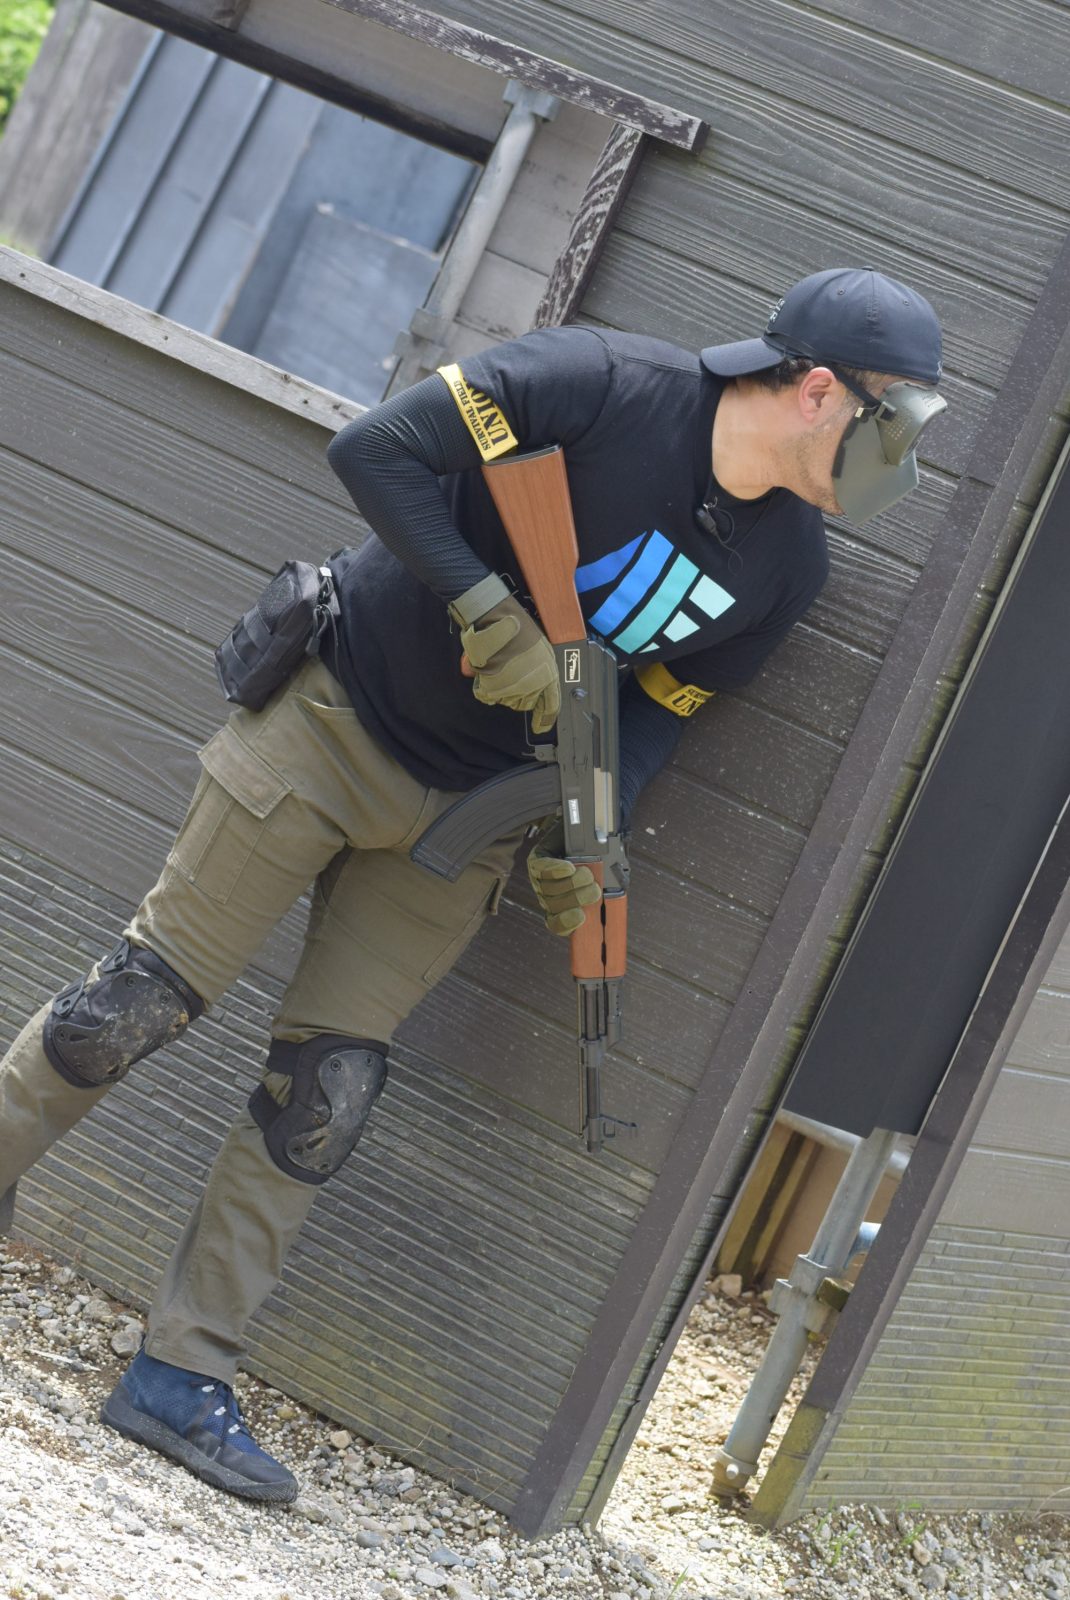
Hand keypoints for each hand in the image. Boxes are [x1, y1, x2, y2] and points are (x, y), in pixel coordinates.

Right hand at [460, 596, 559, 733]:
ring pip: (505, 700)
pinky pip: (487, 696)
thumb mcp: (533, 644)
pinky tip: (485, 670)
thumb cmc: (517, 626)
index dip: (545, 718)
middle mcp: (535, 685)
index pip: (551, 705)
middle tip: (509, 672)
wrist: (497, 619)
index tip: (541, 728)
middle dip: (516, 692)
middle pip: (524, 704)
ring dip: (500, 688)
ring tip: (498, 665)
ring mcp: (516, 689)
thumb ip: (527, 665)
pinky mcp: (497, 689)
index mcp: (549, 675)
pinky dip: (483, 686)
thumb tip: (518, 677)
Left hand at [527, 821, 601, 936]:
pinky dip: (555, 869)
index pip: (558, 925)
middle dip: (577, 899)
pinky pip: (541, 869)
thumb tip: (614, 898)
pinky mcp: (536, 861)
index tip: (581, 917)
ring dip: (571, 883)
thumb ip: (610, 891)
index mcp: (563, 907)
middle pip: (555, 906)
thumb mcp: (608, 877)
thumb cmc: (598, 857)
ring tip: (587, 874)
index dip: (567, 924)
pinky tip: (569, 867)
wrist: (584, 827)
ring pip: (549, 889)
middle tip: (594, 889)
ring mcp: (539, 880)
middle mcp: (548, 896)